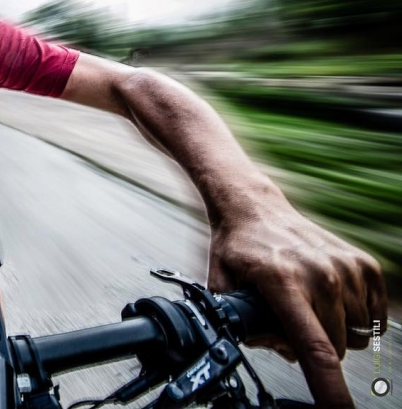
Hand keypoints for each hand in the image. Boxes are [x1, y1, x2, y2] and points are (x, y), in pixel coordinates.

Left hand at [207, 195, 387, 408]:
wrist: (254, 208)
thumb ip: (245, 328)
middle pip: (337, 349)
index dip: (329, 388)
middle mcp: (321, 275)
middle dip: (315, 349)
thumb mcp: (222, 289)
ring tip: (306, 305)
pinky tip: (328, 300)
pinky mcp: (364, 264)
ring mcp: (346, 268)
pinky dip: (355, 317)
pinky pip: (374, 316)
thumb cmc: (238, 250)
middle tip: (288, 322)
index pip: (315, 348)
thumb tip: (277, 350)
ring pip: (358, 335)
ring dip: (335, 331)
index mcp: (283, 284)